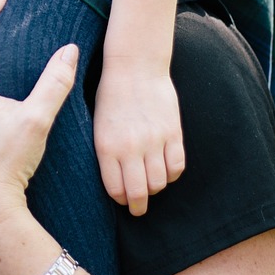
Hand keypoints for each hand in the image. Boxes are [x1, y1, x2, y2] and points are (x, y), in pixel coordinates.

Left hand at [93, 65, 184, 215]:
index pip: (116, 189)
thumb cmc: (111, 95)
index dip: (120, 199)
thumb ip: (107, 153)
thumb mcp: (98, 125)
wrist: (135, 66)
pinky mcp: (173, 133)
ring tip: (151, 185)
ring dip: (155, 188)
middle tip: (138, 208)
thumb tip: (116, 181)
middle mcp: (131, 147)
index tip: (122, 200)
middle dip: (138, 206)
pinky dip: (172, 174)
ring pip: (159, 182)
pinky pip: (177, 166)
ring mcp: (154, 141)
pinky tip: (165, 169)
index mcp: (107, 146)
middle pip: (139, 193)